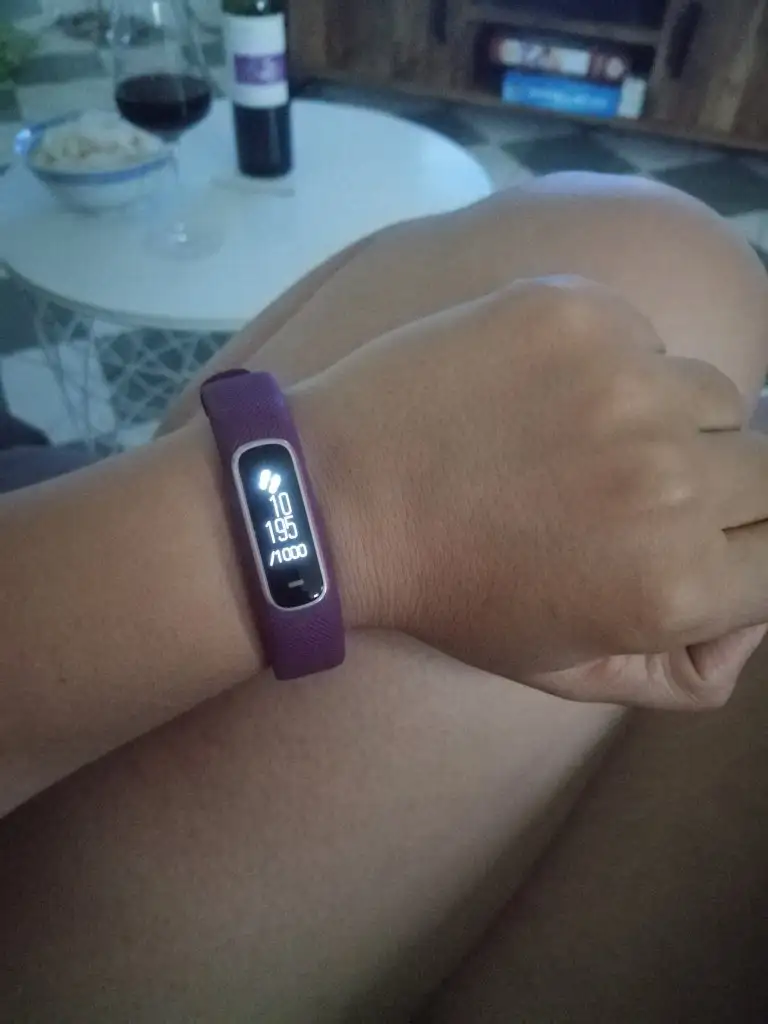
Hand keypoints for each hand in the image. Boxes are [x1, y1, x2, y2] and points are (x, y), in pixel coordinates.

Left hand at [293, 276, 767, 708]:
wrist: (340, 497)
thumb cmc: (453, 590)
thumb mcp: (568, 669)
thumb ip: (685, 673)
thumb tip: (747, 618)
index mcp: (675, 583)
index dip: (742, 552)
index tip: (694, 542)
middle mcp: (672, 480)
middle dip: (720, 493)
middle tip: (632, 493)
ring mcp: (628, 383)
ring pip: (714, 398)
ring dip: (672, 423)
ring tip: (584, 439)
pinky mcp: (582, 313)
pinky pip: (648, 339)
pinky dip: (617, 367)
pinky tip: (544, 393)